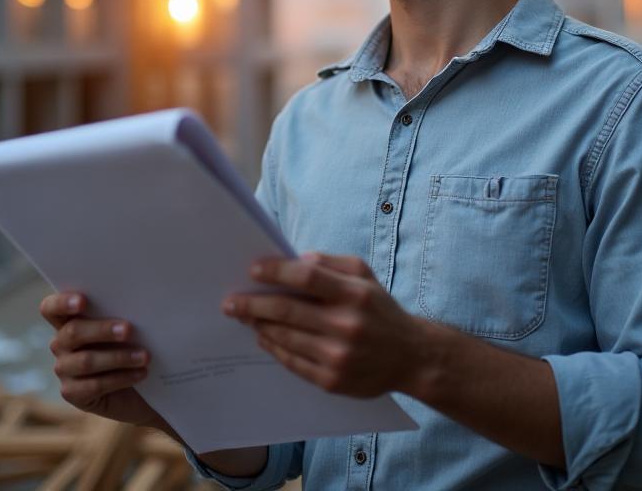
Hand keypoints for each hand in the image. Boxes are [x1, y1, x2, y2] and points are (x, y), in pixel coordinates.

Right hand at [39, 292, 171, 431]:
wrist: (132, 388)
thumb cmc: (127, 346)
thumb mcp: (122, 328)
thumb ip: (119, 315)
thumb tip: (136, 305)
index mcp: (68, 320)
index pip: (50, 308)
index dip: (62, 302)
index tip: (83, 301)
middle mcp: (60, 344)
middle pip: (73, 332)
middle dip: (103, 329)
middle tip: (129, 329)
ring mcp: (63, 369)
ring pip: (86, 360)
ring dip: (119, 357)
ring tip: (144, 356)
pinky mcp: (72, 393)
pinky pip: (95, 385)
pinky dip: (121, 378)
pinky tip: (140, 373)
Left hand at [222, 252, 426, 398]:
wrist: (410, 357)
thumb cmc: (379, 309)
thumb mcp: (364, 275)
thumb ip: (331, 263)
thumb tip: (295, 259)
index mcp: (354, 294)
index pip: (306, 277)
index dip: (276, 271)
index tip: (253, 269)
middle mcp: (346, 325)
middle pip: (287, 310)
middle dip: (252, 304)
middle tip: (230, 302)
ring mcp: (338, 356)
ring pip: (285, 337)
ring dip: (259, 326)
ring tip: (244, 316)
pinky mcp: (332, 381)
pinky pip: (292, 362)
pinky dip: (273, 348)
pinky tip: (264, 337)